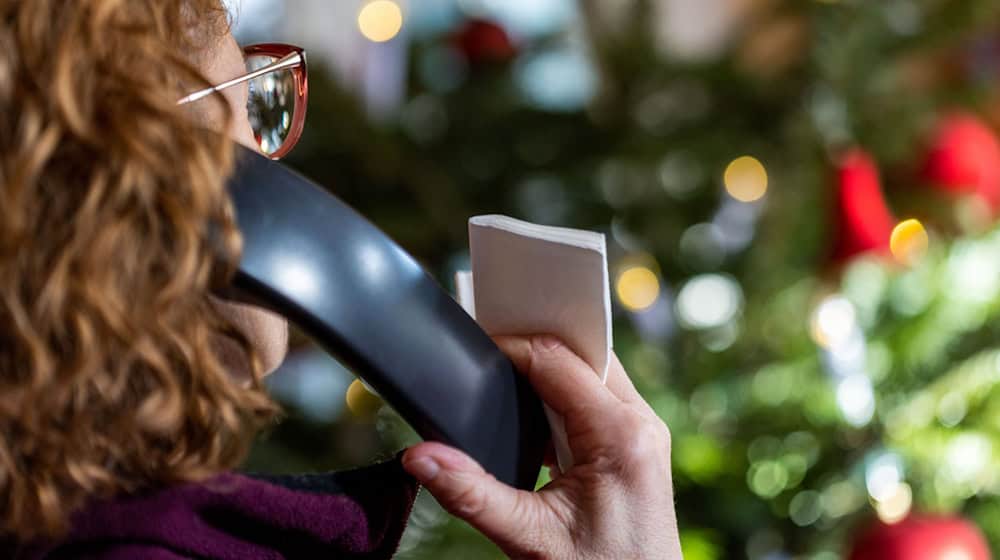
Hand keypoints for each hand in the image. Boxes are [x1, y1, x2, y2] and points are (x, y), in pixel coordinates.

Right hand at [402, 335, 681, 558]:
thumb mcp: (529, 536)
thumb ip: (471, 493)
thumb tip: (419, 457)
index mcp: (620, 435)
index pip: (558, 360)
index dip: (511, 347)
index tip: (474, 347)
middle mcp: (641, 424)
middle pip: (581, 355)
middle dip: (534, 351)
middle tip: (488, 361)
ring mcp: (644, 433)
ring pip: (592, 373)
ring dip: (550, 375)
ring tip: (507, 388)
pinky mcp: (636, 446)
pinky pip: (598, 399)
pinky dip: (564, 398)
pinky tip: (536, 423)